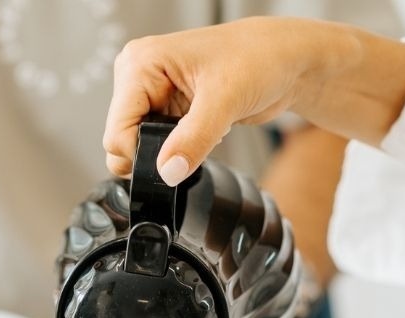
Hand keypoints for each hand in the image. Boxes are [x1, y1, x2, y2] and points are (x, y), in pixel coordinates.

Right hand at [104, 17, 334, 184]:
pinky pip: (158, 144)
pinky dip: (180, 148)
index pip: (117, 129)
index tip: (173, 159)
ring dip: (170, 150)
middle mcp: (139, 77)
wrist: (287, 61)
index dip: (141, 153)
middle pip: (122, 140)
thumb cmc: (260, 58)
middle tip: (192, 139)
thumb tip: (167, 172)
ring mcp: (152, 93)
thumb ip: (193, 140)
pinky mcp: (167, 108)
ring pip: (140, 145)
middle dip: (155, 152)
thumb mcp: (224, 100)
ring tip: (202, 128)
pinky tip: (202, 130)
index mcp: (140, 64)